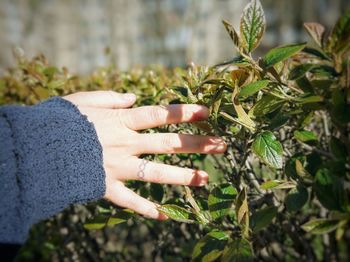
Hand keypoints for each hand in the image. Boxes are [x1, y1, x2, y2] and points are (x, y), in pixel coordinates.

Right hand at [64, 91, 226, 219]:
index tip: (208, 113)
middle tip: (221, 145)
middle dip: (196, 144)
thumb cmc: (61, 120)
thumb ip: (111, 97)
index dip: (184, 113)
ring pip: (156, 173)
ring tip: (206, 179)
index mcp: (120, 121)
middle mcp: (125, 145)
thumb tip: (134, 97)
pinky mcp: (107, 188)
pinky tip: (165, 217)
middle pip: (168, 144)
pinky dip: (146, 210)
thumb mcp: (84, 99)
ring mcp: (118, 168)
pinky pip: (130, 201)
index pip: (160, 115)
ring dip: (182, 177)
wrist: (37, 148)